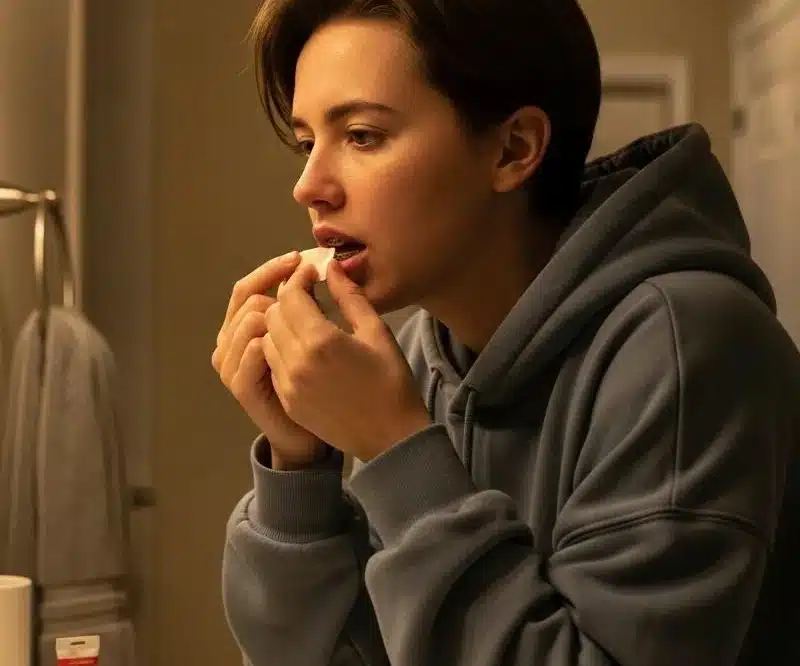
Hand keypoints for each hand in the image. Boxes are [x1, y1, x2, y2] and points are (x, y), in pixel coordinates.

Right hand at [212, 251, 328, 467]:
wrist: (313, 434)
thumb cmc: (320, 384)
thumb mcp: (319, 338)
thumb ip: (316, 305)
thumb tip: (331, 266)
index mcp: (249, 327)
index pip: (251, 286)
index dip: (275, 269)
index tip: (304, 261)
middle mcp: (234, 343)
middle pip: (246, 297)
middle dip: (277, 284)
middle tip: (307, 281)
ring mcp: (235, 366)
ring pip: (248, 321)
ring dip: (276, 313)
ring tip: (303, 315)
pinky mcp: (243, 388)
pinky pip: (250, 355)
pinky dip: (269, 342)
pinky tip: (294, 340)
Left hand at [263, 259, 431, 460]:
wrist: (390, 437)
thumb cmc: (391, 381)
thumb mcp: (376, 332)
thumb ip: (350, 296)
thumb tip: (331, 267)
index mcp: (321, 341)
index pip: (290, 295)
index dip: (298, 278)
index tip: (311, 273)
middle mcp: (297, 362)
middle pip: (273, 314)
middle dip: (288, 299)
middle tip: (309, 295)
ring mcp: (289, 384)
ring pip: (268, 339)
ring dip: (282, 325)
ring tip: (307, 323)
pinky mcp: (288, 400)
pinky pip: (273, 364)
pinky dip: (282, 349)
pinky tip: (305, 350)